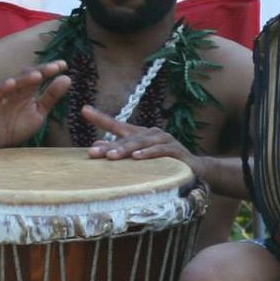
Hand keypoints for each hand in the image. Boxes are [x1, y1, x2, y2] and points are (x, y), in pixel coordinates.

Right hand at [0, 61, 71, 149]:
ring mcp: (2, 96)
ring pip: (13, 84)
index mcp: (28, 91)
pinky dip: (3, 89)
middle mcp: (15, 90)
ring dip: (25, 79)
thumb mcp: (39, 112)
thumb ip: (51, 97)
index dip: (50, 70)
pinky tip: (11, 83)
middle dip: (41, 71)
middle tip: (55, 67)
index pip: (40, 76)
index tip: (64, 65)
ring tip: (38, 75)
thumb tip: (67, 78)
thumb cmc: (17, 126)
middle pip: (28, 76)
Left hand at [81, 107, 195, 169]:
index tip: (84, 110)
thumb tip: (95, 146)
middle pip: (127, 138)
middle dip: (110, 145)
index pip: (117, 125)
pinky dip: (148, 154)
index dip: (101, 118)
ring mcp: (165, 140)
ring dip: (126, 150)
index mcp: (140, 134)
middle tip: (93, 152)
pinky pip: (160, 151)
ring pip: (142, 143)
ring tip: (111, 156)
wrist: (196, 170)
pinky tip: (137, 157)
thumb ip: (119, 150)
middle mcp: (151, 134)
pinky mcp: (176, 151)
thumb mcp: (139, 157)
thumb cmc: (164, 163)